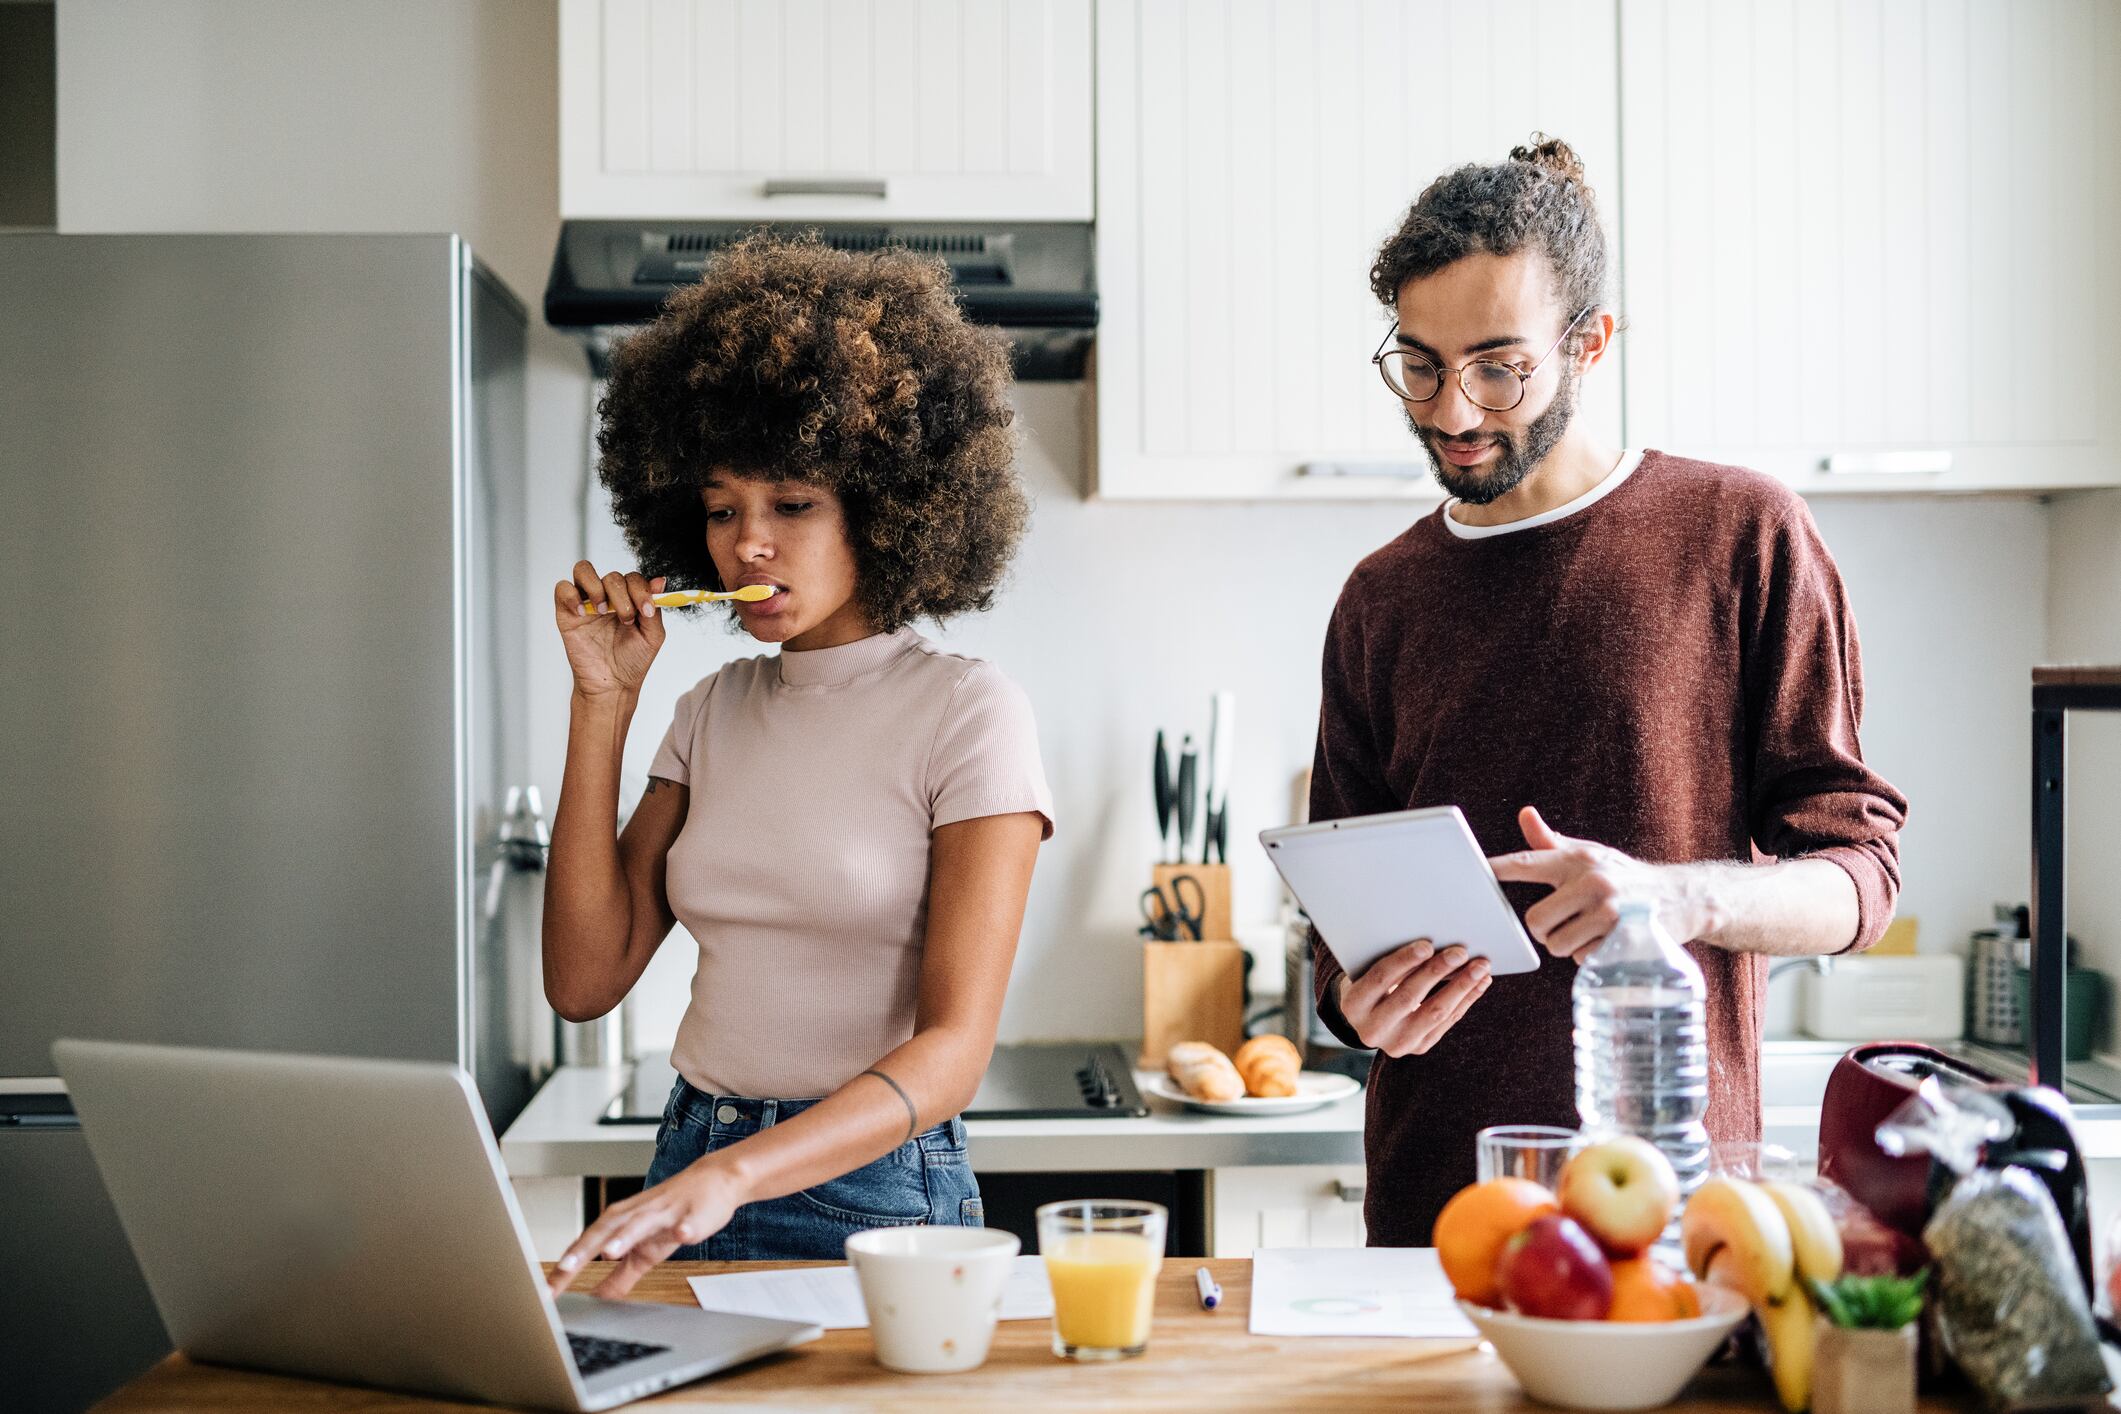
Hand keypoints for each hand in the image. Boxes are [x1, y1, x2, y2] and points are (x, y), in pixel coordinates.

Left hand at [547, 1158, 744, 1299]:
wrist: (715, 1182)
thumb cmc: (674, 1215)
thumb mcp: (645, 1252)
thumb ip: (619, 1276)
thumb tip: (595, 1299)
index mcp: (620, 1223)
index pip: (586, 1246)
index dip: (565, 1269)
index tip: (546, 1292)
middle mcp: (636, 1214)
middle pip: (605, 1231)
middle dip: (583, 1251)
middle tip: (563, 1271)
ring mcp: (664, 1213)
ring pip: (640, 1223)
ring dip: (624, 1236)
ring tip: (609, 1252)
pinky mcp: (692, 1214)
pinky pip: (687, 1222)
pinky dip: (683, 1228)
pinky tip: (681, 1235)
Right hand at [554, 560, 666, 700]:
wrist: (612, 685)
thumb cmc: (632, 661)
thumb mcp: (652, 636)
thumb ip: (655, 608)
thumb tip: (661, 581)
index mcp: (629, 600)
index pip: (633, 578)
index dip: (641, 589)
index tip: (646, 610)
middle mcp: (608, 597)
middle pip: (612, 576)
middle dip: (622, 595)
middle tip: (626, 618)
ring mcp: (586, 603)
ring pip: (583, 570)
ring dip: (597, 588)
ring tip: (602, 612)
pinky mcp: (567, 613)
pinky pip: (562, 588)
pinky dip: (572, 595)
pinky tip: (583, 613)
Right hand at [1335, 940, 1492, 1056]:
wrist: (1368, 1018)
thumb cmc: (1371, 981)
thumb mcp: (1367, 970)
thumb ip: (1391, 960)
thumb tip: (1432, 944)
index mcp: (1353, 1004)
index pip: (1380, 979)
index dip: (1404, 961)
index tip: (1427, 944)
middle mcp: (1372, 1029)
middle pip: (1409, 997)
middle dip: (1437, 972)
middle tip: (1460, 952)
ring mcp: (1397, 1043)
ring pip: (1434, 1013)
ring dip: (1461, 987)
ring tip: (1480, 967)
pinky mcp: (1419, 1047)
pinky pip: (1448, 1022)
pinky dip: (1466, 999)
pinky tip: (1480, 982)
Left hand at [1487, 805, 1711, 959]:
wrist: (1686, 896)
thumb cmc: (1627, 877)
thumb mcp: (1592, 855)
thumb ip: (1553, 844)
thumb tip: (1525, 815)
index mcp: (1578, 860)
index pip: (1528, 862)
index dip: (1498, 869)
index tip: (1475, 872)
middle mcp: (1592, 881)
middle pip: (1535, 920)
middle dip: (1543, 930)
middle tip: (1560, 924)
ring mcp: (1610, 911)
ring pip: (1558, 944)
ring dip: (1568, 946)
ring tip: (1589, 931)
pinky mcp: (1625, 937)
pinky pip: (1585, 958)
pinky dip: (1592, 956)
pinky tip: (1608, 942)